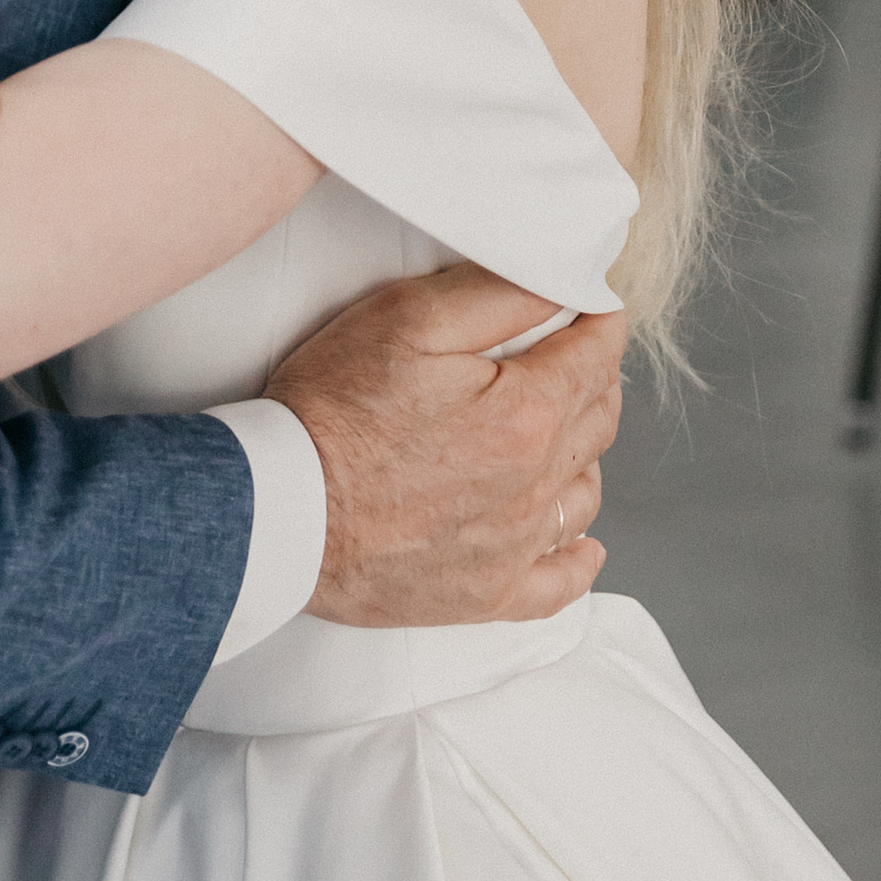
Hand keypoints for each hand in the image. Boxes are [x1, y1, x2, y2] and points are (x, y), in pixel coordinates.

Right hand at [267, 264, 623, 627]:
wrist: (280, 509)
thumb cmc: (334, 411)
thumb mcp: (409, 318)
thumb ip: (498, 294)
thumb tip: (567, 284)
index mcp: (526, 414)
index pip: (597, 358)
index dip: (600, 322)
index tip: (595, 308)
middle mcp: (534, 486)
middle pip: (597, 422)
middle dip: (593, 379)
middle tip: (571, 355)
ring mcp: (514, 547)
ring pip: (584, 495)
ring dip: (582, 455)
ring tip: (559, 431)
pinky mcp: (486, 595)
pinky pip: (561, 582)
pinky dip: (578, 559)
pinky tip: (578, 542)